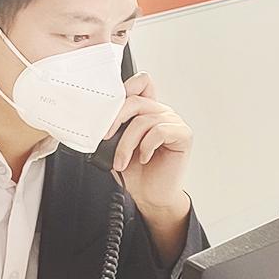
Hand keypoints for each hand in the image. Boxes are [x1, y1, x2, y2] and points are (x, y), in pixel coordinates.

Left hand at [108, 72, 192, 255]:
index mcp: (147, 110)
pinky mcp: (183, 135)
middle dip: (115, 120)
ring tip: (121, 162)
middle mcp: (161, 112)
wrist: (151, 196)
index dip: (127, 86)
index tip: (108, 106)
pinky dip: (146, 146)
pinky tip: (144, 158)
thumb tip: (95, 121)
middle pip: (135, 101)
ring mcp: (174, 122)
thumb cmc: (136, 172)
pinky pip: (161, 131)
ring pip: (144, 120)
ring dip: (127, 144)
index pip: (142, 82)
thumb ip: (113, 130)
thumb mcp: (116, 146)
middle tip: (105, 138)